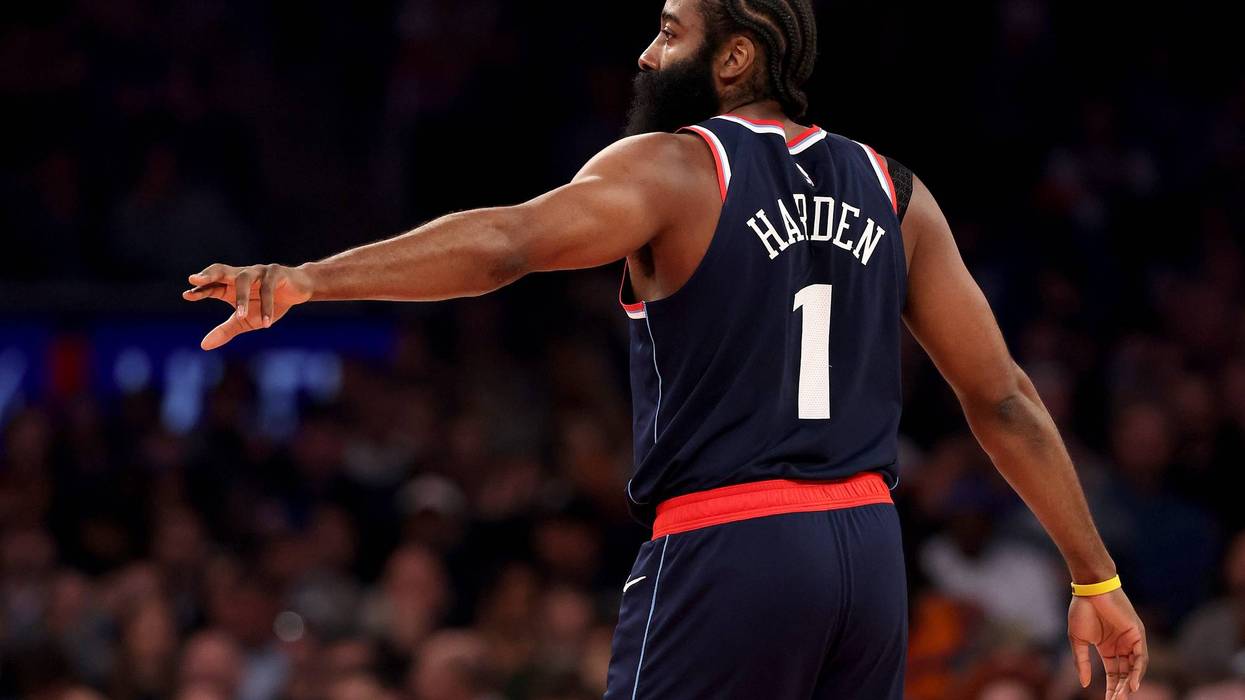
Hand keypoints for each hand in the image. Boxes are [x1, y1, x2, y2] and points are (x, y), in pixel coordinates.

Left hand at [182, 263, 313, 349]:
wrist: (300, 290)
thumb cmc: (271, 303)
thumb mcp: (246, 321)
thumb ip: (225, 330)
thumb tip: (203, 346)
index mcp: (230, 285)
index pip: (212, 285)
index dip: (200, 290)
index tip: (187, 295)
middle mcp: (241, 275)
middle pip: (221, 270)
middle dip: (208, 274)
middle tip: (195, 280)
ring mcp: (258, 271)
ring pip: (244, 280)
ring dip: (242, 299)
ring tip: (240, 317)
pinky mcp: (276, 272)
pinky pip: (268, 289)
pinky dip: (266, 306)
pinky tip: (266, 323)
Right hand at [1068, 588, 1147, 698]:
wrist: (1090, 589)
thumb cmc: (1082, 610)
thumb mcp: (1078, 640)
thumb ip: (1081, 662)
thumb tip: (1085, 684)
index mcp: (1108, 648)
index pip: (1112, 674)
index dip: (1110, 689)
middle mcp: (1122, 646)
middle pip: (1124, 674)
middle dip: (1119, 690)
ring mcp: (1131, 640)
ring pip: (1134, 668)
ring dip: (1129, 684)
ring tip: (1123, 697)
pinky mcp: (1138, 634)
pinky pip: (1141, 657)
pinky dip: (1138, 671)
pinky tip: (1132, 684)